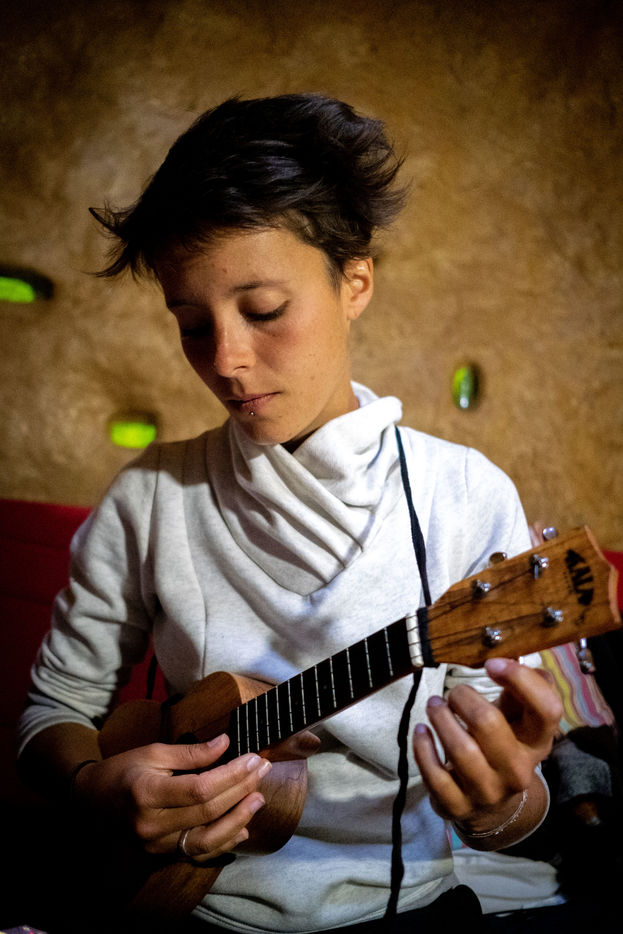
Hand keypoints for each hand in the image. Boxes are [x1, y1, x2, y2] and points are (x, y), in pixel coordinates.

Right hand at [74, 734, 272, 861]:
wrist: (90, 801)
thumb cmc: (123, 770)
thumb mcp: (153, 752)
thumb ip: (191, 753)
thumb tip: (226, 744)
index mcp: (146, 794)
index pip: (200, 788)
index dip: (231, 774)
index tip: (253, 759)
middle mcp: (151, 825)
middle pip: (207, 811)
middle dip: (240, 790)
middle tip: (262, 770)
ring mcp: (156, 845)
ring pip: (206, 840)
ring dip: (238, 820)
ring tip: (259, 800)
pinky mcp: (161, 855)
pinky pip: (198, 852)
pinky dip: (223, 842)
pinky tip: (243, 828)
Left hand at [412, 657, 561, 845]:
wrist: (492, 807)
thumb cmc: (502, 746)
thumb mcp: (518, 720)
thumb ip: (520, 688)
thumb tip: (512, 654)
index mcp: (538, 742)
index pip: (547, 709)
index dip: (520, 679)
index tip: (490, 664)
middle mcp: (518, 770)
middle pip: (489, 723)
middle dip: (463, 698)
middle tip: (454, 693)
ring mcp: (488, 792)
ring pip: (460, 750)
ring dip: (440, 718)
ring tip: (435, 705)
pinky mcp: (458, 806)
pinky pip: (435, 776)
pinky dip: (423, 748)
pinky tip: (422, 731)